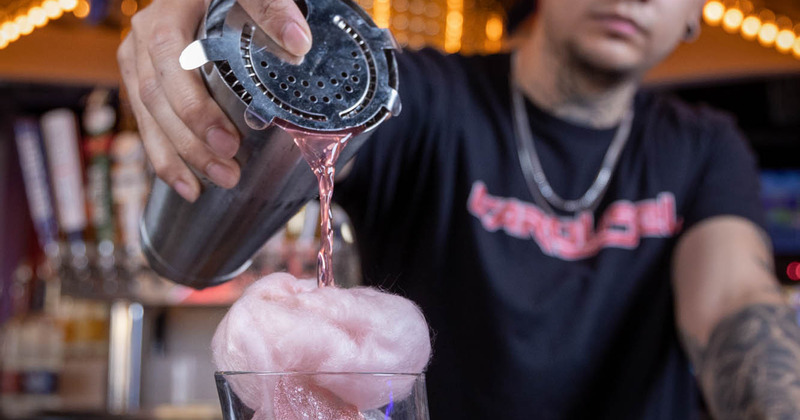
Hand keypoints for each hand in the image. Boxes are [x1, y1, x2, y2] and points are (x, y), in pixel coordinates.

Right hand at [118, 0, 311, 201]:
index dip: (195, 105)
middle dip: (191, 143)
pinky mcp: (143, 77)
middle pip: (158, 96)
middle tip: (227, 172)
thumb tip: (297, 43)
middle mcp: (146, 37)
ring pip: (147, 114)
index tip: (228, 141)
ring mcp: (140, 59)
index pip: (172, 59)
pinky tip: (187, 183)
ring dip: (176, 157)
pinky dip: (165, 155)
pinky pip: (147, 120)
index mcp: (168, 15)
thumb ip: (269, 7)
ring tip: (203, 188)